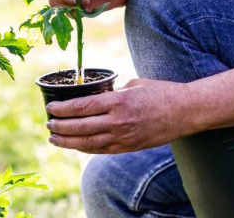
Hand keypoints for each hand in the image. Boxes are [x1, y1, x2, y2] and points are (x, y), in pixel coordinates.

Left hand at [45, 79, 193, 153]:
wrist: (185, 111)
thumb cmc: (160, 92)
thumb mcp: (133, 84)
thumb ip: (112, 90)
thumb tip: (93, 93)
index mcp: (118, 101)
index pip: (82, 107)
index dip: (62, 109)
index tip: (50, 108)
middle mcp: (118, 121)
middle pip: (80, 127)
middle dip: (60, 126)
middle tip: (48, 124)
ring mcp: (123, 137)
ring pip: (87, 142)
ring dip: (67, 141)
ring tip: (54, 138)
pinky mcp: (129, 147)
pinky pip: (101, 150)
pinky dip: (85, 148)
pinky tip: (74, 145)